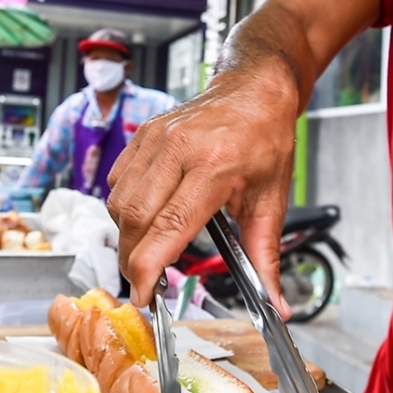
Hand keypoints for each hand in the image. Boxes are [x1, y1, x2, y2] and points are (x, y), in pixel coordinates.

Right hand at [106, 69, 296, 308]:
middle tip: (148, 280)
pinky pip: (117, 181)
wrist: (254, 91)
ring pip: (118, 202)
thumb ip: (266, 256)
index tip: (145, 295)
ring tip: (150, 249)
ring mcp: (155, 138)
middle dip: (133, 259)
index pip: (168, 226)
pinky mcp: (142, 134)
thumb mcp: (272, 200)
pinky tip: (146, 214)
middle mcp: (178, 148)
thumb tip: (275, 302)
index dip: (148, 267)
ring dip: (127, 235)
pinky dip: (124, 207)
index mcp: (214, 165)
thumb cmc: (265, 139)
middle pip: (134, 219)